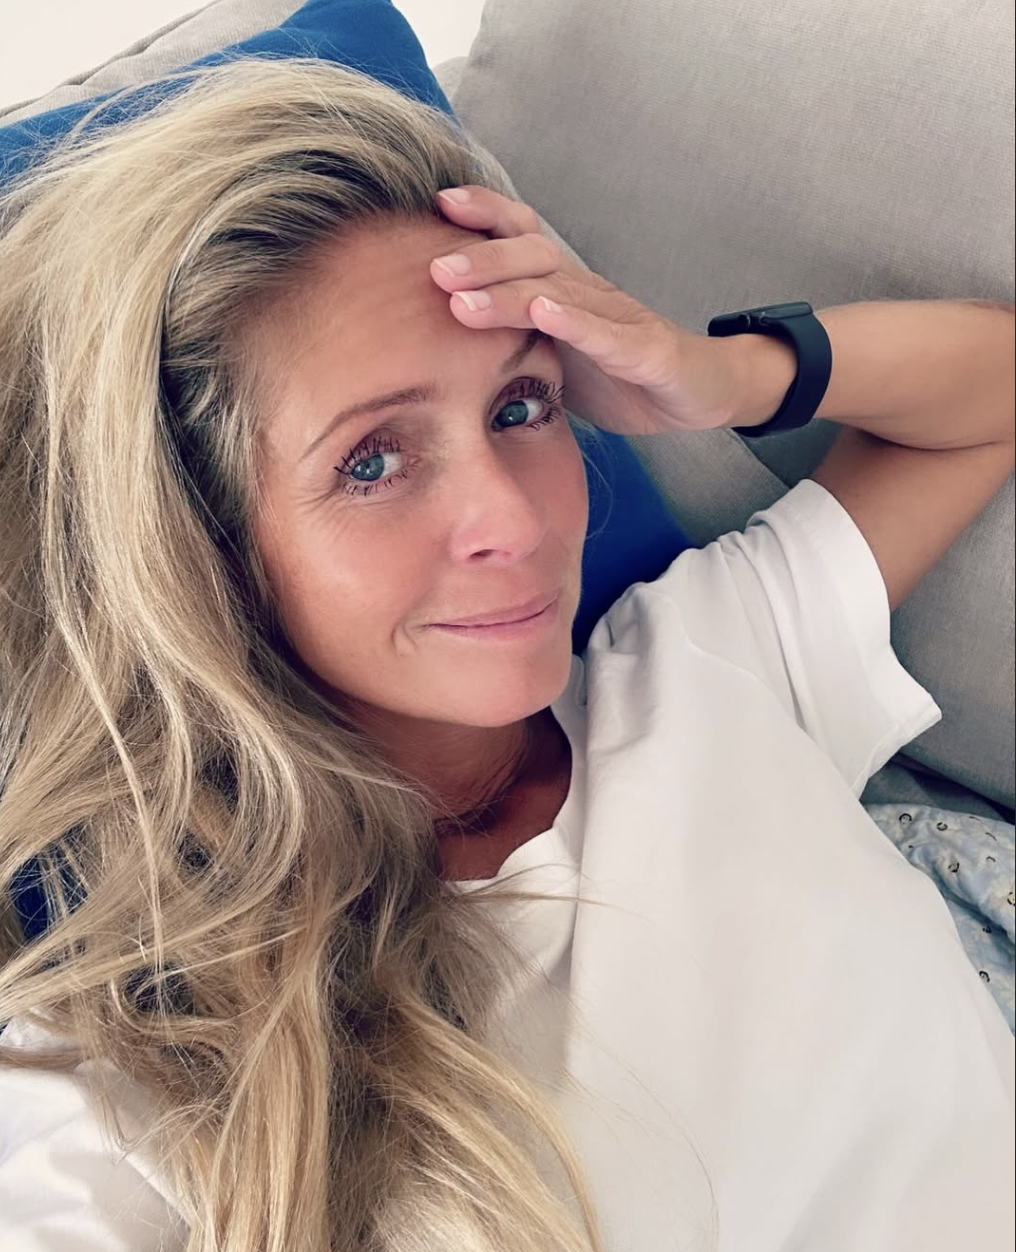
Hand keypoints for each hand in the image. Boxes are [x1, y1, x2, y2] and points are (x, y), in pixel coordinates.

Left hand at [430, 186, 741, 436]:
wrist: (699, 394)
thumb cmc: (620, 375)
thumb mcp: (553, 357)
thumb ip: (508, 344)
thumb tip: (443, 345)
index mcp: (565, 290)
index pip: (523, 238)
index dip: (485, 215)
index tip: (437, 204)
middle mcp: (589, 292)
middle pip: (533, 258)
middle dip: (482, 259)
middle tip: (434, 268)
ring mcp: (620, 319)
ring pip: (559, 294)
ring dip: (509, 293)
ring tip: (464, 300)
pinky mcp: (648, 353)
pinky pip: (607, 335)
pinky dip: (573, 324)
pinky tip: (543, 314)